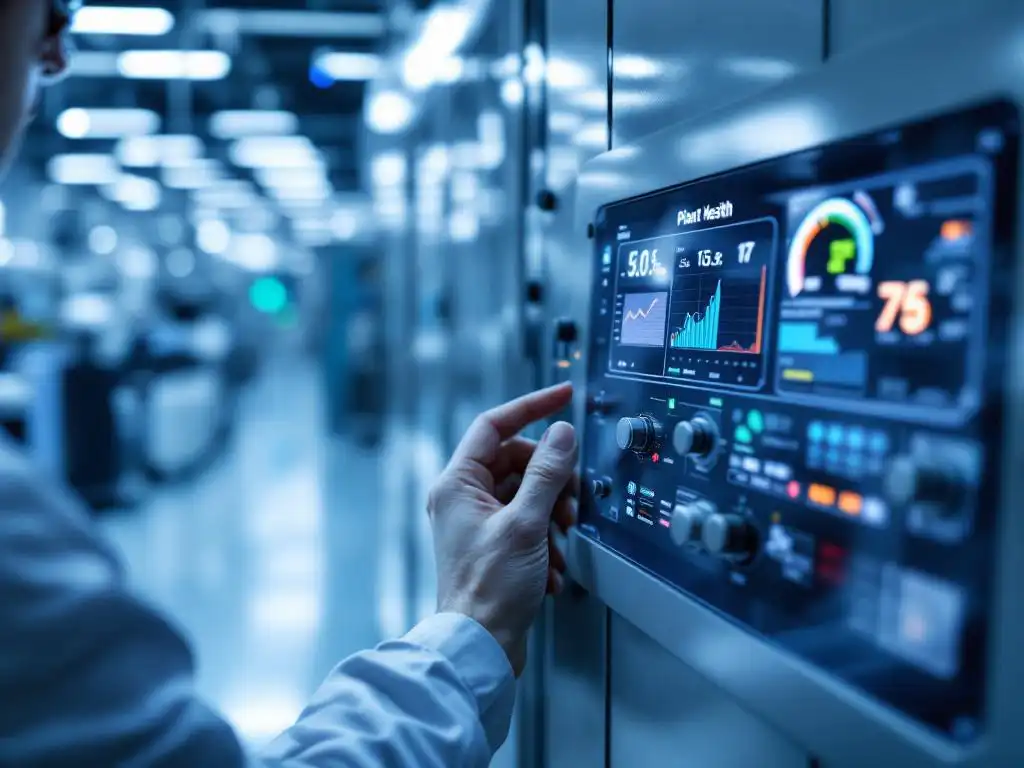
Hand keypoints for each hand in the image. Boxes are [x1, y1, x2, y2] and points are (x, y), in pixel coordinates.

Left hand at [427, 383, 577, 676]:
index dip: (531, 406)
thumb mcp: (525, 523)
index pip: (494, 424)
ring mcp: (477, 521)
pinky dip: (545, 538)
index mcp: (457, 483)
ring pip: (525, 493)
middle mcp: (461, 497)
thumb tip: (562, 434)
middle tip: (571, 499)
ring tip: (561, 540)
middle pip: (515, 461)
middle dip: (551, 479)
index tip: (563, 395)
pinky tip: (551, 566)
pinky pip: (526, 521)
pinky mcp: (492, 544)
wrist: (480, 647)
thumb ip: (547, 473)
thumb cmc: (489, 590)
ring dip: (552, 513)